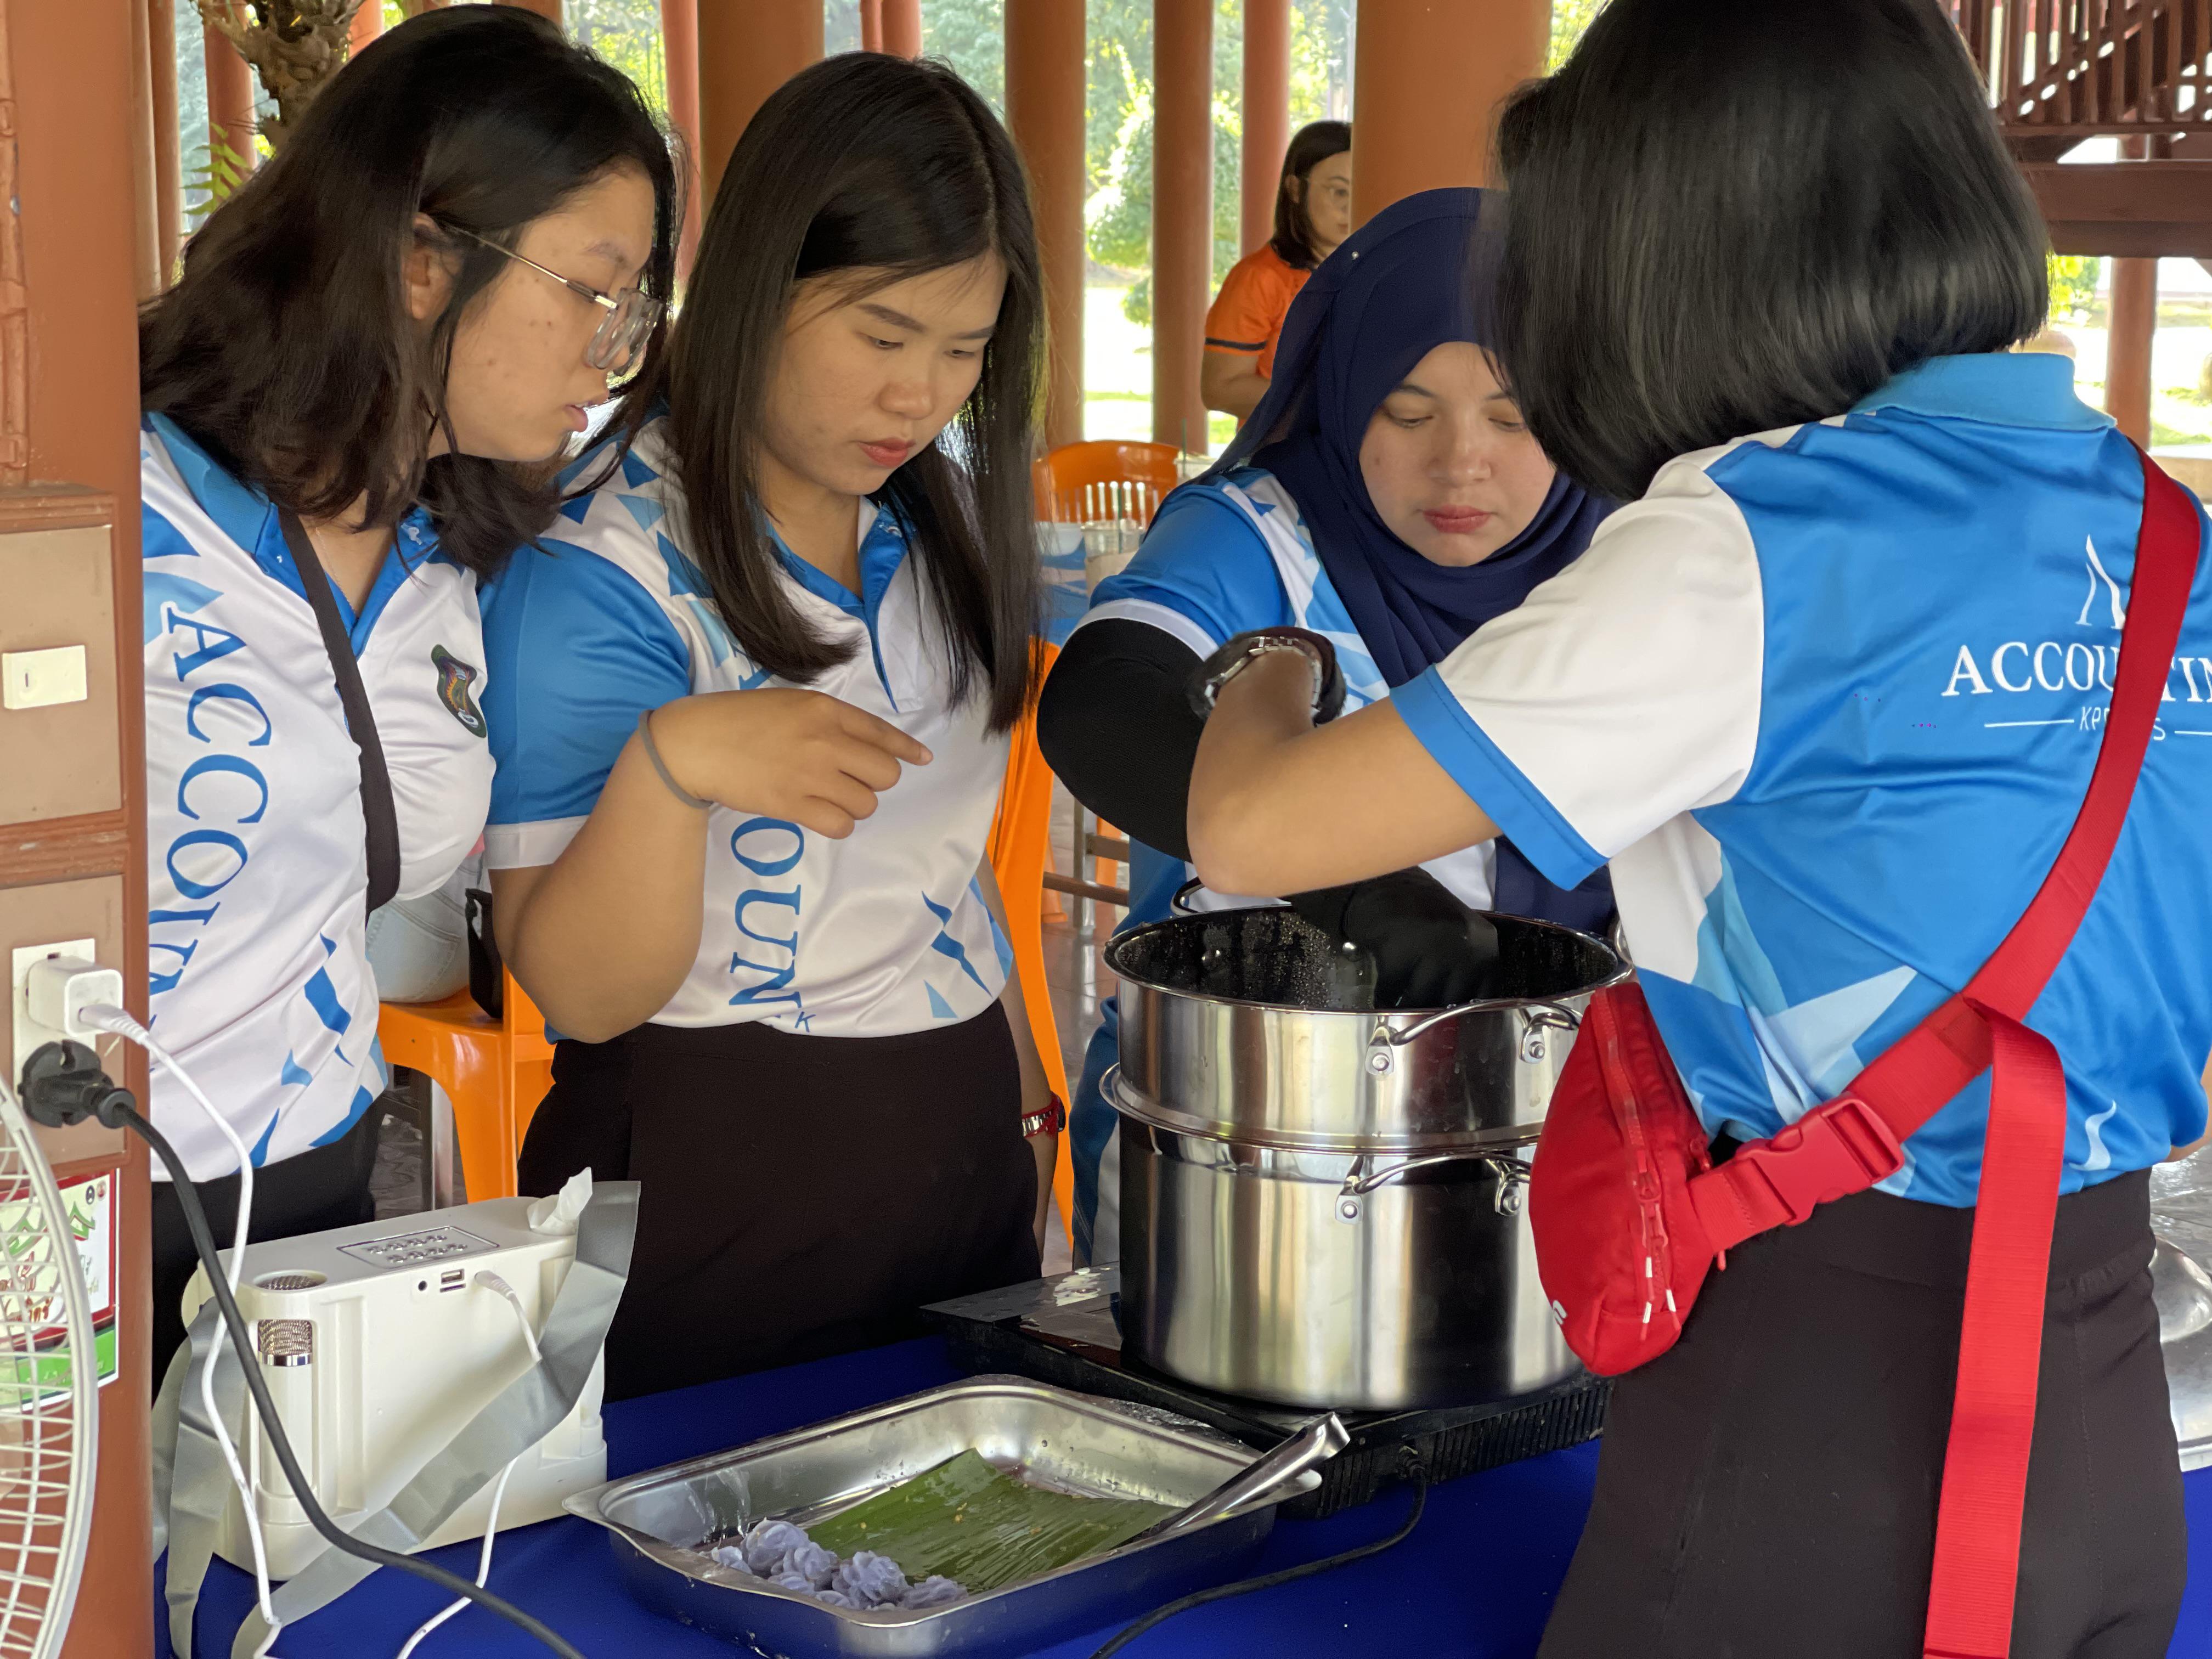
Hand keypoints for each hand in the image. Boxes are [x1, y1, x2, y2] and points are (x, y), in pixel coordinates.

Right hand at [651, 688, 931, 837]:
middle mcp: (826, 740)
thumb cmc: (738, 719)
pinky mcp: (793, 805)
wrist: (695, 743)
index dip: (906, 749)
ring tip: (828, 797)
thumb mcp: (791, 703)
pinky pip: (840, 825)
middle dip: (874, 780)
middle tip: (849, 780)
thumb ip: (829, 719)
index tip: (922, 758)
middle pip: (885, 773)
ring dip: (854, 805)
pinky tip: (820, 814)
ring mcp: (811, 774)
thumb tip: (864, 743)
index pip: (882, 732)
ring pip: (867, 803)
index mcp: (825, 709)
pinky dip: (837, 824)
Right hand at [1288, 868, 1500, 1007]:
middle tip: (1417, 1015)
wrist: (1383, 879)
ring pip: (1421, 1000)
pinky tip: (1380, 995)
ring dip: (1407, 1008)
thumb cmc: (1421, 912)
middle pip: (1452, 1002)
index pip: (1483, 996)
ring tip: (1397, 1008)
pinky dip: (1383, 997)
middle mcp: (1464, 946)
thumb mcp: (1458, 935)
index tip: (1445, 1019)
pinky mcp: (1398, 950)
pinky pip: (1391, 991)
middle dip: (1432, 1012)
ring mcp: (1432, 948)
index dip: (1462, 1012)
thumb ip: (1465, 968)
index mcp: (1485, 944)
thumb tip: (1459, 1016)